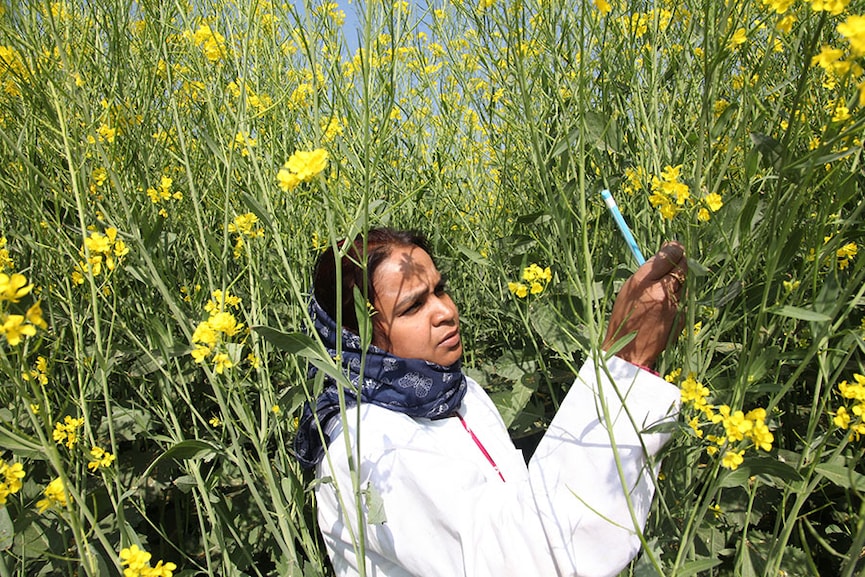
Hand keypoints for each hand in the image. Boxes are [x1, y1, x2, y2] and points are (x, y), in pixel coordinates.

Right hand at [602, 241, 686, 368]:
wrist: (628, 350)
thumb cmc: (624, 317)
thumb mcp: (628, 289)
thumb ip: (648, 271)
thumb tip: (667, 252)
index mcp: (642, 281)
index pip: (669, 254)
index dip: (674, 248)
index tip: (675, 247)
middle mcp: (660, 290)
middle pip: (682, 266)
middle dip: (681, 263)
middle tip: (676, 263)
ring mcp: (673, 304)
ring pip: (685, 283)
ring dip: (679, 282)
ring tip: (664, 292)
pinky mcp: (681, 315)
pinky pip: (684, 299)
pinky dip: (679, 299)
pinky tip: (665, 308)